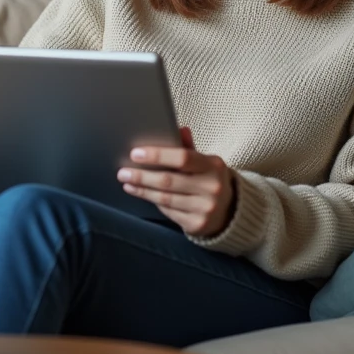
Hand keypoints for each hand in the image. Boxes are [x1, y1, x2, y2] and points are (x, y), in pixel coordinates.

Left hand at [118, 126, 235, 236]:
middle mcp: (212, 188)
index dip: (157, 155)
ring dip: (142, 190)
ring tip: (127, 182)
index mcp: (213, 166)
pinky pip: (168, 211)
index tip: (135, 154)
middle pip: (168, 181)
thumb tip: (179, 128)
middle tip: (123, 172)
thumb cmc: (210, 180)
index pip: (182, 158)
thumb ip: (189, 147)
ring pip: (165, 198)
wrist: (230, 211)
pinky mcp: (196, 224)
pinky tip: (142, 194)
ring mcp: (205, 208)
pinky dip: (153, 201)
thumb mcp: (206, 162)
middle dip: (142, 176)